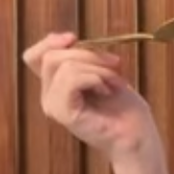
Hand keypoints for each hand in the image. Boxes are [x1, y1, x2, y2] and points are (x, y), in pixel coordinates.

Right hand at [21, 32, 157, 162]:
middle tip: (116, 65)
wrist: (138, 136)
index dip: (49, 42)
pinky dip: (95, 78)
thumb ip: (83, 58)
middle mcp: (49, 96)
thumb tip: (69, 38)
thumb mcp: (104, 72)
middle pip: (52, 56)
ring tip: (115, 83)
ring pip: (65, 66)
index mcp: (56, 86)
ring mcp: (53, 106)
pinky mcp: (63, 113)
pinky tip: (107, 91)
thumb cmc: (125, 108)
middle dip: (88, 54)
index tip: (74, 38)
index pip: (35, 57)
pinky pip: (72, 79)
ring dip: (98, 69)